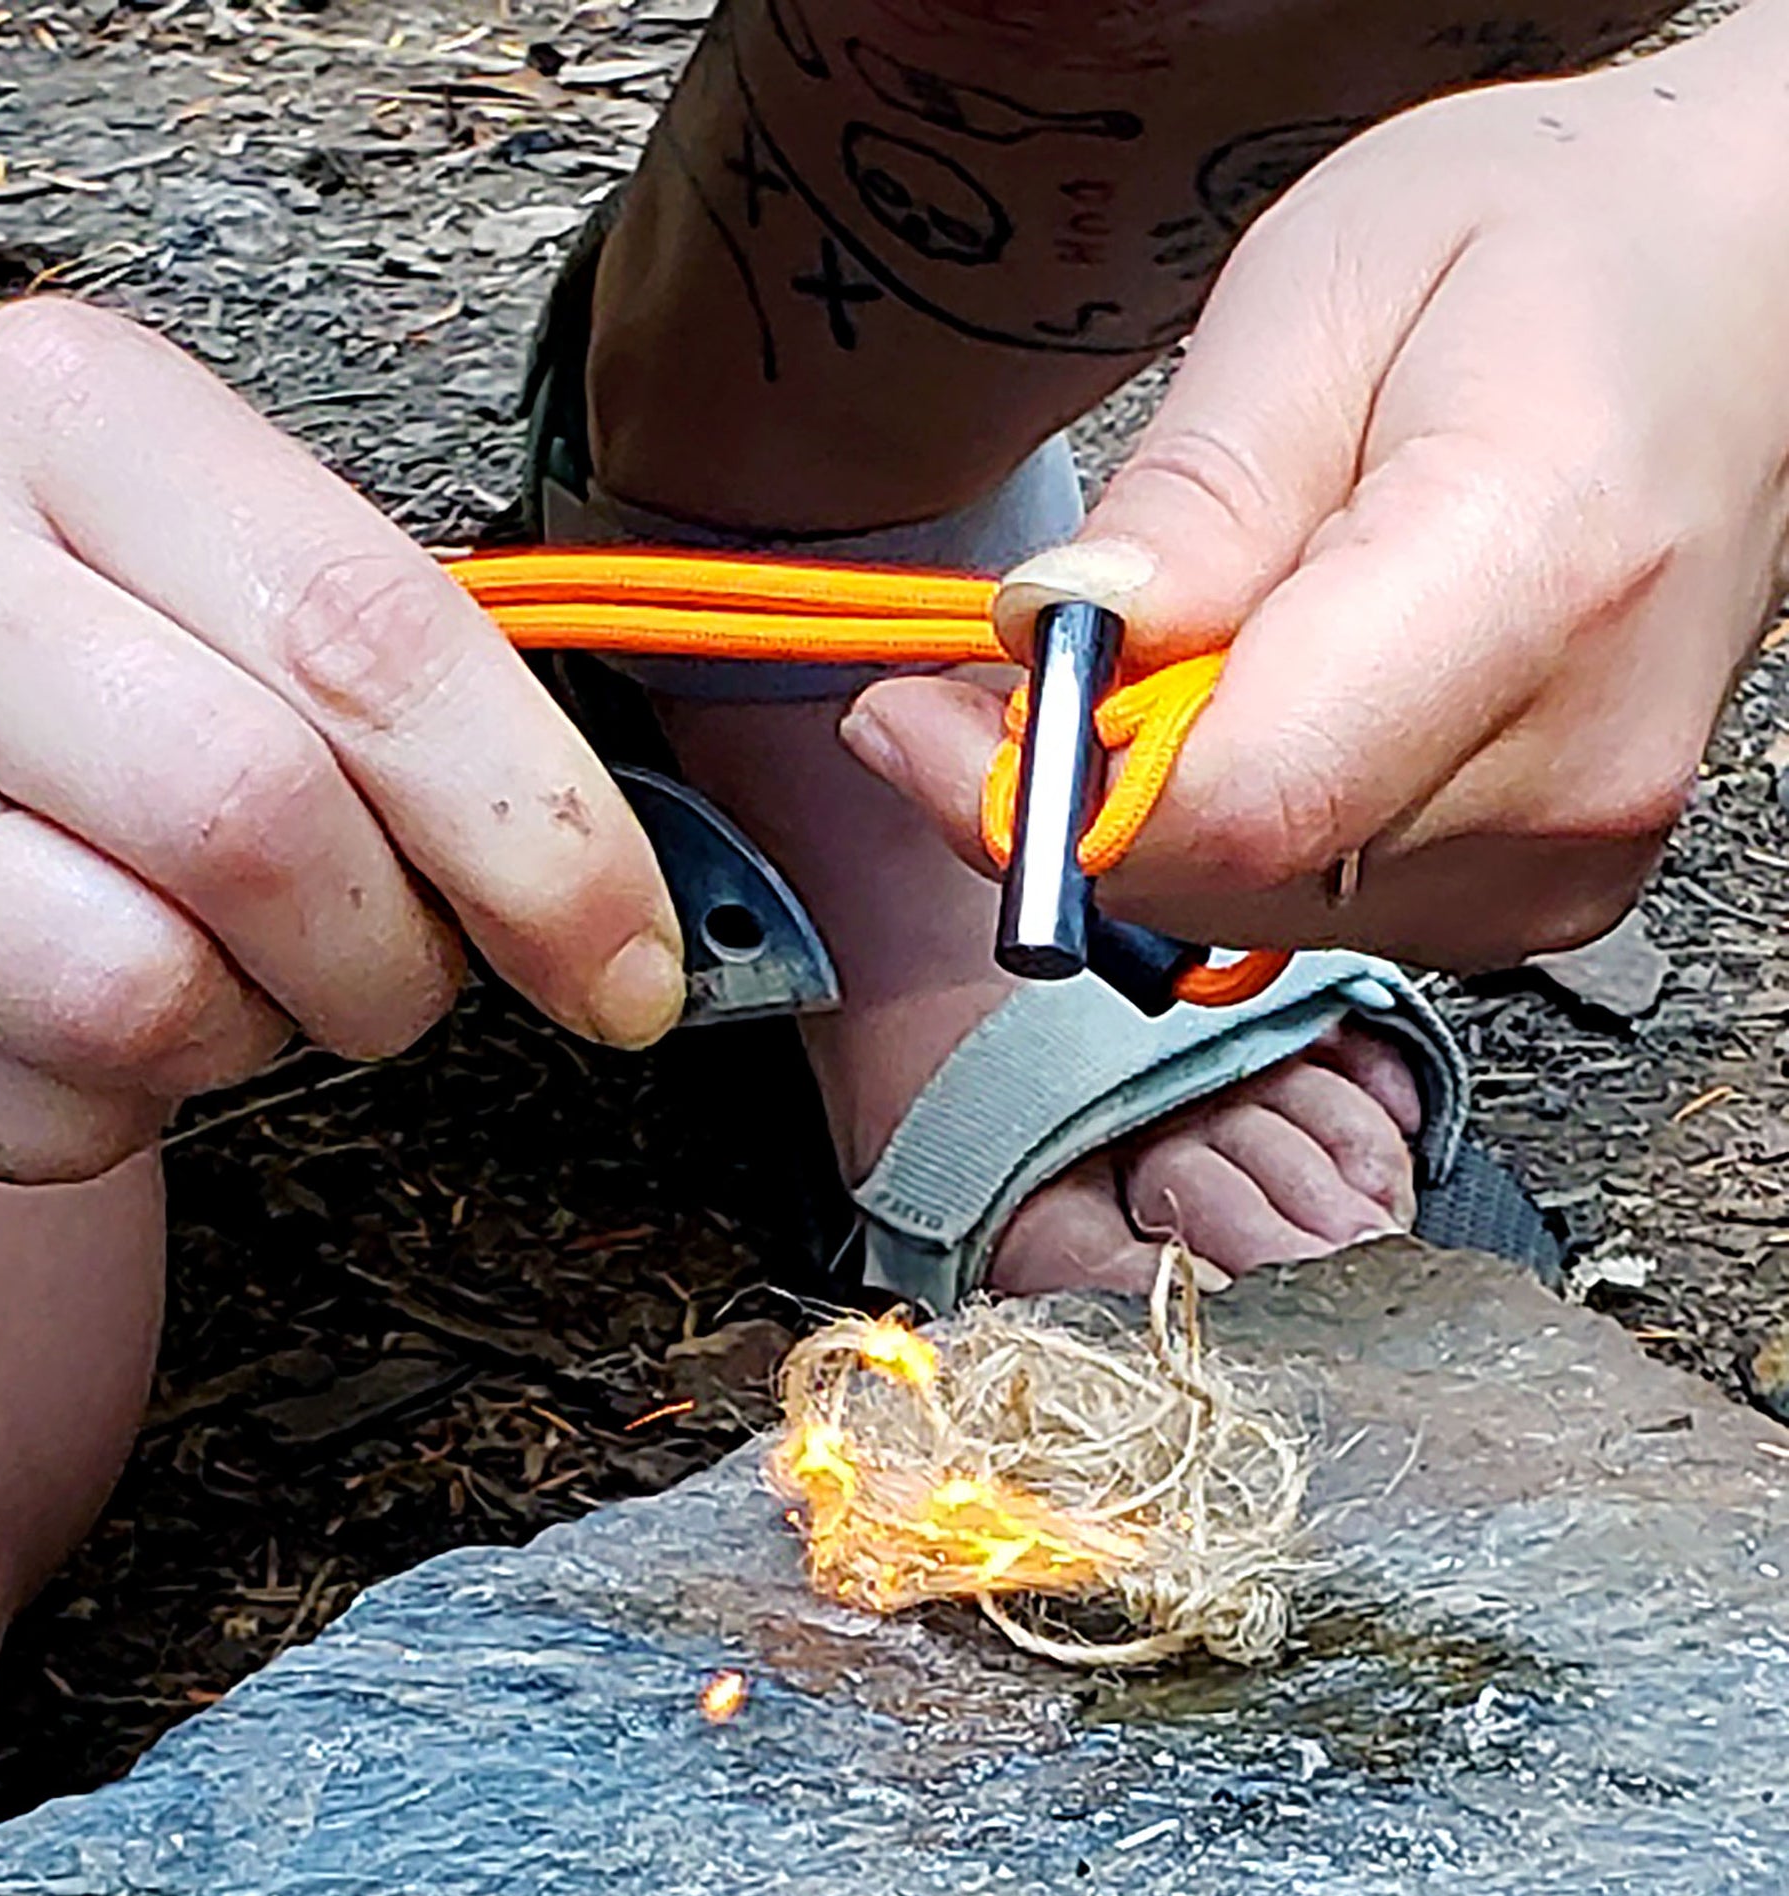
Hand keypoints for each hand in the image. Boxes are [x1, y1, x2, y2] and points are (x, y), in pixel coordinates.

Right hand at [0, 299, 681, 1181]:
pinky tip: (90, 1004)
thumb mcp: (221, 544)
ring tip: (224, 966)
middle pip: (255, 823)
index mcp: (87, 425)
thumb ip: (392, 678)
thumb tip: (598, 889)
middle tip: (400, 965)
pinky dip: (115, 1103)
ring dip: (246, 1031)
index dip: (539, 841)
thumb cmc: (67, 594)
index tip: (623, 963)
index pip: (375, 646)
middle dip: (391, 956)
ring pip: (131, 990)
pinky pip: (25, 1106)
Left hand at [842, 13, 1788, 969]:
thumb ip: (1192, 499)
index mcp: (1530, 577)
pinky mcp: (1553, 880)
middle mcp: (1574, 758)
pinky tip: (1260, 706)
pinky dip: (1243, 829)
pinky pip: (1325, 903)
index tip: (921, 731)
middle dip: (1069, 800)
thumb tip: (1055, 643)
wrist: (1741, 300)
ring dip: (1152, 814)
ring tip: (1162, 659)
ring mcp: (1575, 845)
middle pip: (1229, 879)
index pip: (1240, 803)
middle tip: (1001, 680)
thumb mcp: (1331, 288)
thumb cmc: (1560, 252)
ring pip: (1260, 910)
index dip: (1042, 801)